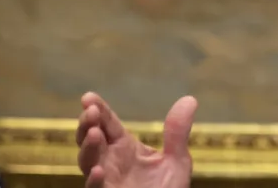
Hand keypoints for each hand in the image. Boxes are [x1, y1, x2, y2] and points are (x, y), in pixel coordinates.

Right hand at [76, 92, 197, 187]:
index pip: (107, 123)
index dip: (98, 109)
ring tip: (94, 134)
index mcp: (124, 147)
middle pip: (91, 139)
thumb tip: (190, 99)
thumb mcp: (176, 161)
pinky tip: (100, 170)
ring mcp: (106, 181)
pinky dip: (94, 180)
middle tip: (90, 112)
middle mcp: (110, 162)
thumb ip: (177, 133)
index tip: (89, 97)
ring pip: (87, 162)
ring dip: (88, 148)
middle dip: (87, 124)